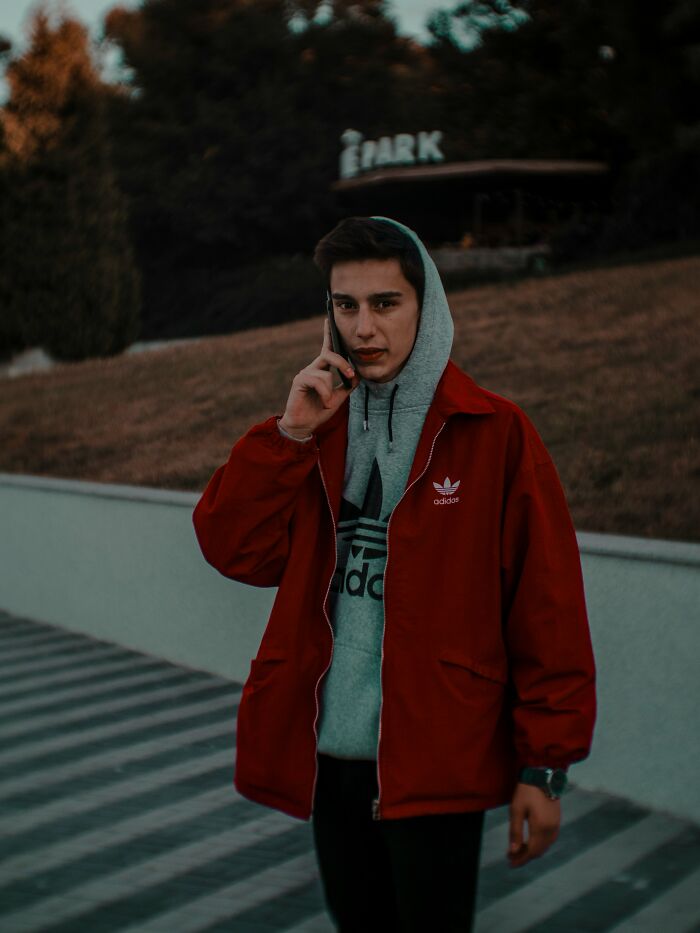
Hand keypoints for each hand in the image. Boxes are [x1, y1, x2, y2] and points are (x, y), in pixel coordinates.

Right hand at [278, 318, 360, 437]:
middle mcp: (313, 368)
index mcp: (322, 369)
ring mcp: (305, 373)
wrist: (304, 425)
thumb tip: (358, 375)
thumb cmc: (319, 410)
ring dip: (331, 392)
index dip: (328, 334)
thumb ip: (347, 386)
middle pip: (329, 354)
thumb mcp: (338, 397)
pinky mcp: (299, 380)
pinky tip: (323, 402)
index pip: (327, 348)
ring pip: (326, 374)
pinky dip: (325, 394)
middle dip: (343, 364)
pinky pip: (318, 381)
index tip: (329, 319)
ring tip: (327, 403)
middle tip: (351, 376)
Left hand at [507, 782, 560, 867]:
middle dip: (525, 856)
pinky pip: (549, 839)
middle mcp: (551, 830)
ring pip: (545, 846)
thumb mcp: (516, 810)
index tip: (510, 863)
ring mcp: (556, 825)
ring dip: (532, 851)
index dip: (521, 859)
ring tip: (518, 850)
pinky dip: (540, 844)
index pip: (531, 851)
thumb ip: (515, 832)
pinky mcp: (557, 820)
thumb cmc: (526, 791)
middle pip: (539, 851)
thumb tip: (513, 851)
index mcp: (541, 828)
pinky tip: (531, 842)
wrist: (542, 775)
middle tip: (511, 857)